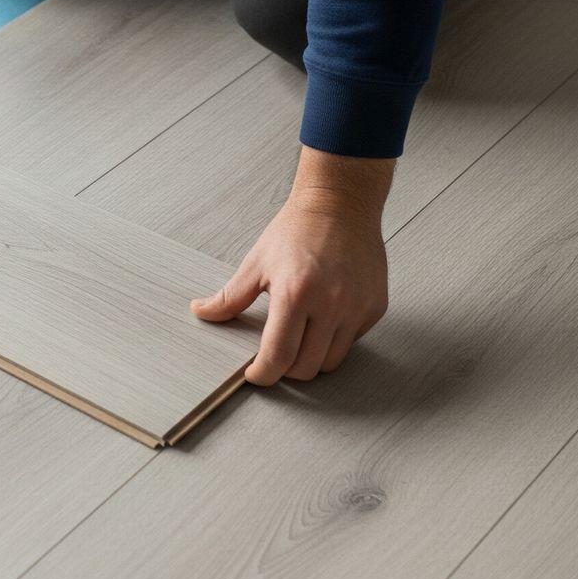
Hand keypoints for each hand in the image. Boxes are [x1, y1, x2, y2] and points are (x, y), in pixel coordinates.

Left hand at [191, 148, 392, 383]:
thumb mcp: (257, 263)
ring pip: (332, 361)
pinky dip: (335, 339)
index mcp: (295, 293)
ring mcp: (357, 307)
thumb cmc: (298, 230)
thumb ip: (230, 297)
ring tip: (300, 336)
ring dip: (312, 358)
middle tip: (276, 353)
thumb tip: (202, 312)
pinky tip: (324, 318)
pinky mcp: (375, 307)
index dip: (263, 374)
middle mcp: (331, 304)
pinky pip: (352, 341)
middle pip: (306, 368)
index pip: (279, 357)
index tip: (256, 373)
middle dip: (286, 369)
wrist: (340, 204)